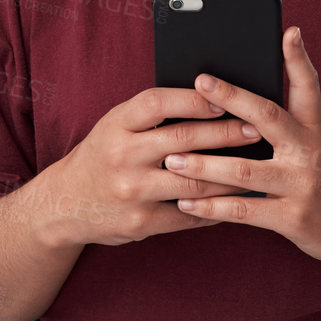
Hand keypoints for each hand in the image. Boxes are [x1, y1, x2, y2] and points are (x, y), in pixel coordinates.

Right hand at [30, 87, 264, 248]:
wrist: (64, 203)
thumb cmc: (102, 156)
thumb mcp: (115, 126)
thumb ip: (151, 116)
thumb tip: (208, 100)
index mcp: (116, 124)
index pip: (158, 103)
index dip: (194, 100)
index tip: (225, 98)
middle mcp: (122, 155)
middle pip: (183, 140)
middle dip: (225, 134)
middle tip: (256, 130)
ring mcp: (132, 191)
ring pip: (193, 181)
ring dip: (230, 174)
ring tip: (255, 166)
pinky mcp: (141, 222)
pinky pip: (188, 213)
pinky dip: (215, 207)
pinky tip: (235, 199)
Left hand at [163, 27, 320, 268]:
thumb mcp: (318, 143)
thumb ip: (289, 119)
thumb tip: (250, 95)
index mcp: (314, 128)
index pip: (308, 86)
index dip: (298, 58)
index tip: (288, 31)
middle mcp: (310, 151)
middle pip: (268, 116)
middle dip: (232, 97)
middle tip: (199, 82)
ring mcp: (301, 184)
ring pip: (244, 169)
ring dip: (204, 165)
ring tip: (171, 159)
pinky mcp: (293, 217)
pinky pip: (244, 209)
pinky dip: (211, 207)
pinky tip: (185, 203)